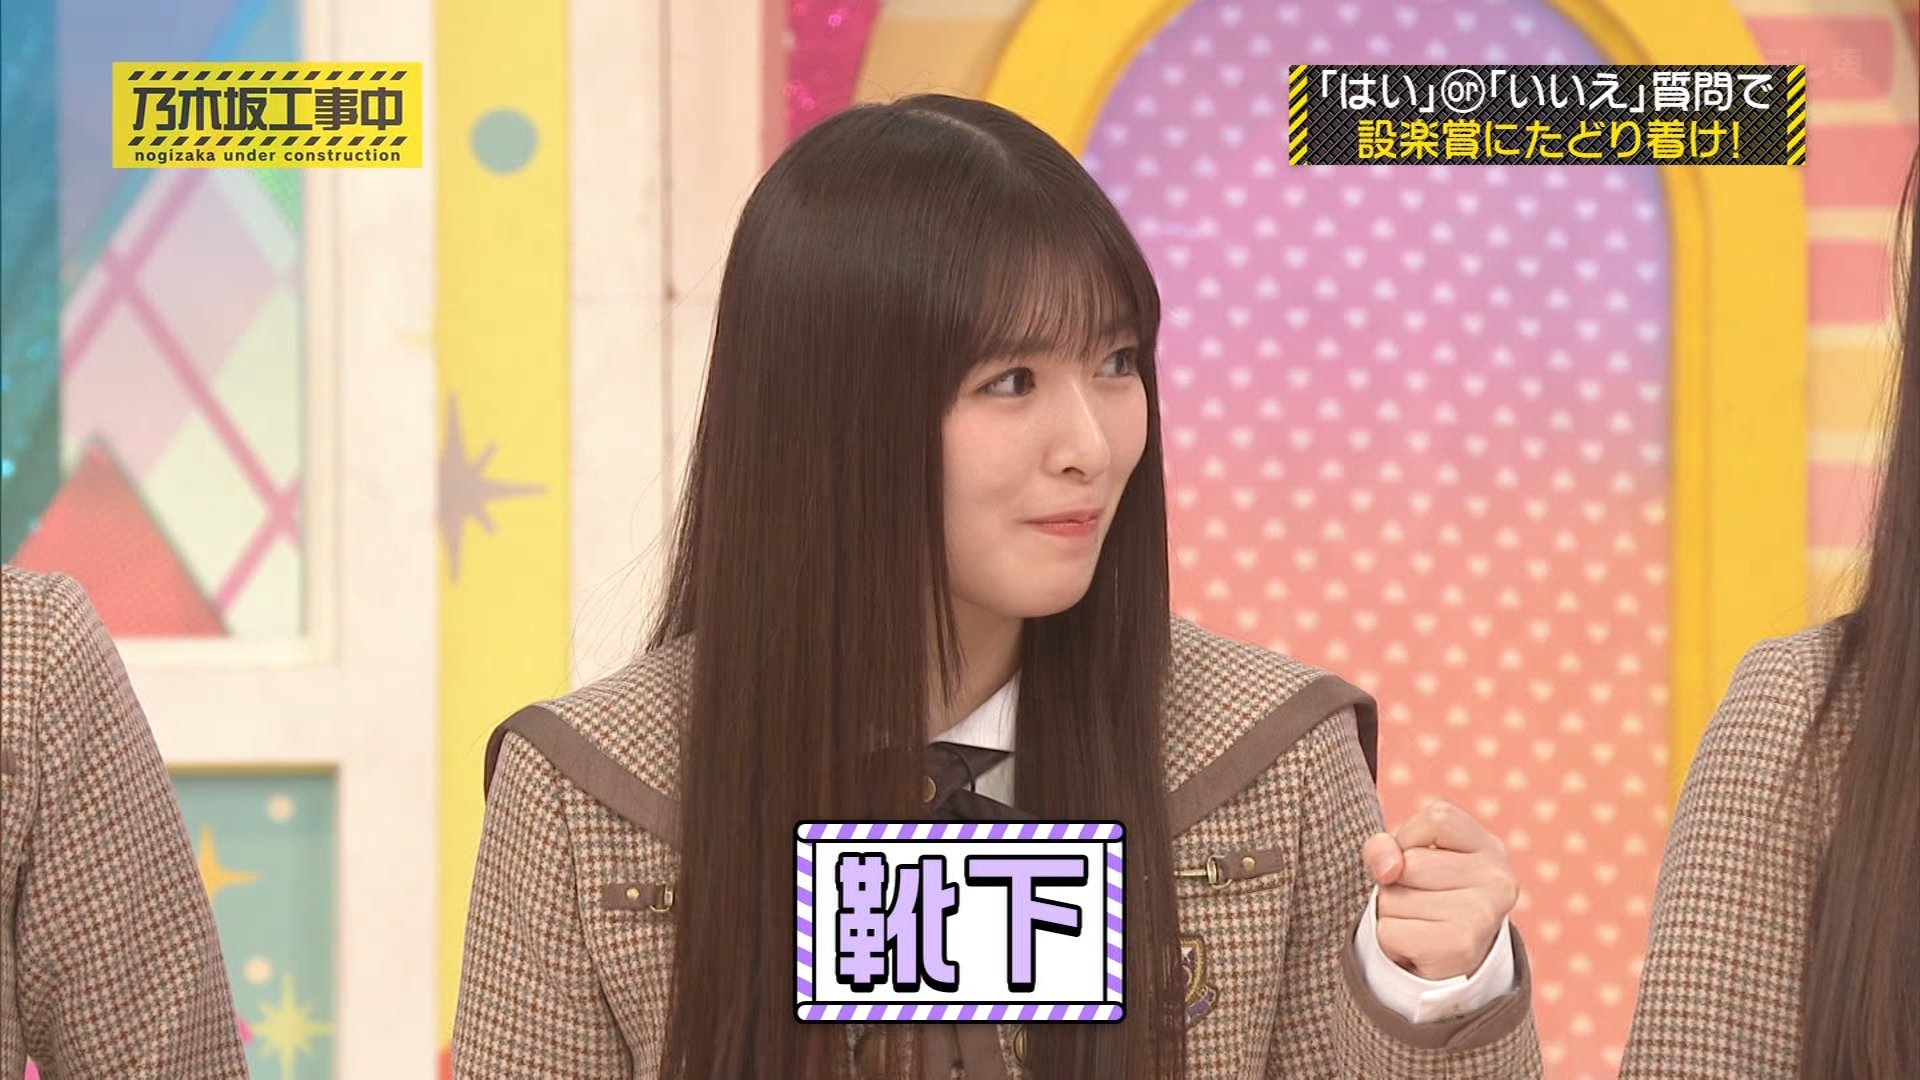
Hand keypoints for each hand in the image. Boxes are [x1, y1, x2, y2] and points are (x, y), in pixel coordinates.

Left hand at [1362, 801, 1519, 981]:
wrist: (1451, 962)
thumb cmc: (1427, 895)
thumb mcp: (1408, 856)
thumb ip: (1384, 846)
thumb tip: (1387, 869)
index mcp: (1489, 848)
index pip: (1437, 817)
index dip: (1410, 837)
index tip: (1419, 860)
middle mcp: (1496, 879)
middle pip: (1410, 862)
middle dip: (1396, 882)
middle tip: (1421, 901)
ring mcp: (1482, 915)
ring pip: (1394, 898)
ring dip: (1392, 913)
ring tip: (1420, 924)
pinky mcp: (1460, 949)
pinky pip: (1389, 931)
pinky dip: (1389, 940)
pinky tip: (1416, 945)